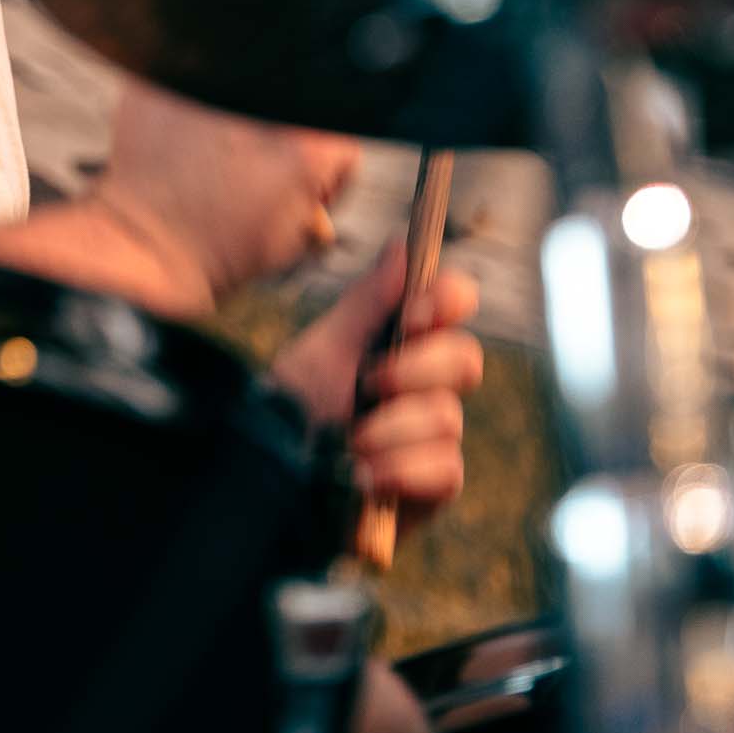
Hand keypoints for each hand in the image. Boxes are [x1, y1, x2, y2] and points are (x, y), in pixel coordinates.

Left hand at [268, 240, 482, 544]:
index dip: (447, 300)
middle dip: (415, 370)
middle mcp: (425, 386)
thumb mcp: (322, 353)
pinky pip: (446, 469)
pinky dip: (399, 470)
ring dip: (389, 429)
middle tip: (368, 383)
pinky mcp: (433, 487)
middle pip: (465, 359)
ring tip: (346, 441)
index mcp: (400, 342)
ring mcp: (432, 437)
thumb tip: (404, 244)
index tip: (414, 315)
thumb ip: (367, 304)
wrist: (269, 488)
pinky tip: (362, 477)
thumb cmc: (292, 415)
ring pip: (447, 417)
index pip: (453, 304)